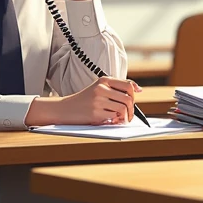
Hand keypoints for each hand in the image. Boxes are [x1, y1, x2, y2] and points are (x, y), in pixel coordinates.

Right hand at [25, 78, 142, 126]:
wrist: (64, 109)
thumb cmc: (84, 100)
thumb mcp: (99, 89)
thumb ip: (115, 88)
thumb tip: (138, 90)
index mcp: (103, 80)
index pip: (128, 85)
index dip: (134, 94)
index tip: (134, 100)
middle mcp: (101, 88)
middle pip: (128, 98)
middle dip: (132, 109)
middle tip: (129, 115)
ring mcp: (98, 101)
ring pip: (123, 108)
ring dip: (125, 117)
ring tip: (121, 119)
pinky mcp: (96, 113)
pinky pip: (114, 117)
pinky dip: (116, 121)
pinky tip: (111, 121)